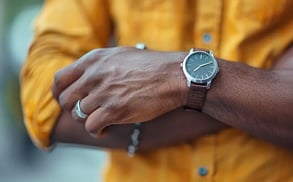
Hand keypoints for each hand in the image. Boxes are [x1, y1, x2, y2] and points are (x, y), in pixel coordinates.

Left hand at [52, 47, 186, 134]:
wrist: (173, 75)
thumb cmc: (151, 66)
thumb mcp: (120, 55)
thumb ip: (99, 65)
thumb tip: (85, 76)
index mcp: (94, 60)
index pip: (61, 79)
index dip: (59, 93)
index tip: (65, 101)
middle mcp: (94, 75)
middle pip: (66, 99)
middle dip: (74, 109)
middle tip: (86, 112)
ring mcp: (104, 93)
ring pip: (79, 114)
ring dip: (88, 120)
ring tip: (101, 119)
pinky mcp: (115, 110)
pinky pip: (91, 126)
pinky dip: (96, 130)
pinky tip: (106, 128)